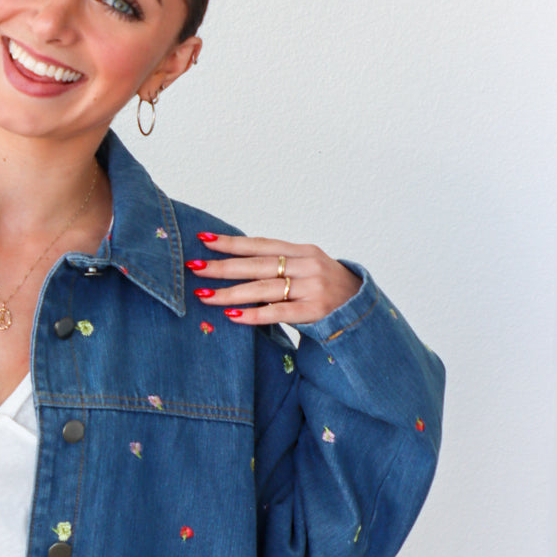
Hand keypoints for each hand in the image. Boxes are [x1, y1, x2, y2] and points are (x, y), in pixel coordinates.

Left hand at [187, 235, 361, 326]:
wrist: (362, 309)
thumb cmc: (326, 288)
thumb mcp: (307, 267)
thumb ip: (278, 265)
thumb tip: (235, 264)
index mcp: (302, 251)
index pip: (261, 244)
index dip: (232, 242)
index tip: (205, 239)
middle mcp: (307, 265)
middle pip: (257, 265)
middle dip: (223, 267)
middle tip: (194, 268)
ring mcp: (312, 288)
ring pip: (263, 289)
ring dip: (231, 293)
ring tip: (205, 296)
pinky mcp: (315, 311)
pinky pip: (278, 313)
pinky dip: (254, 314)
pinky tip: (233, 316)